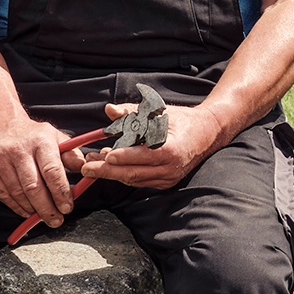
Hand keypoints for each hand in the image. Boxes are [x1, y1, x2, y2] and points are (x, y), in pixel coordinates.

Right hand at [0, 115, 90, 229]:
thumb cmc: (30, 134)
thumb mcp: (54, 136)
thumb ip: (71, 153)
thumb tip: (84, 168)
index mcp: (40, 141)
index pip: (52, 170)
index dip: (60, 192)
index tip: (67, 207)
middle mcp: (18, 150)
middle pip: (33, 187)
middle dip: (47, 208)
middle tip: (57, 220)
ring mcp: (0, 160)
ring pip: (18, 193)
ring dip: (33, 210)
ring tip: (44, 217)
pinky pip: (4, 195)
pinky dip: (17, 207)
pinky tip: (27, 211)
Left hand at [72, 99, 228, 192]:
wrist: (206, 135)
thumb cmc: (181, 120)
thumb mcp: (158, 112)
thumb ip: (131, 112)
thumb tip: (110, 110)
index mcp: (171, 149)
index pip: (143, 155)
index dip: (123, 157)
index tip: (106, 155)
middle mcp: (170, 168)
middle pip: (133, 173)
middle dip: (107, 171)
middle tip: (87, 167)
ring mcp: (168, 178)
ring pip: (134, 179)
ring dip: (112, 173)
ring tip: (92, 165)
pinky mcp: (165, 182)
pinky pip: (140, 181)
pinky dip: (124, 175)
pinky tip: (110, 166)